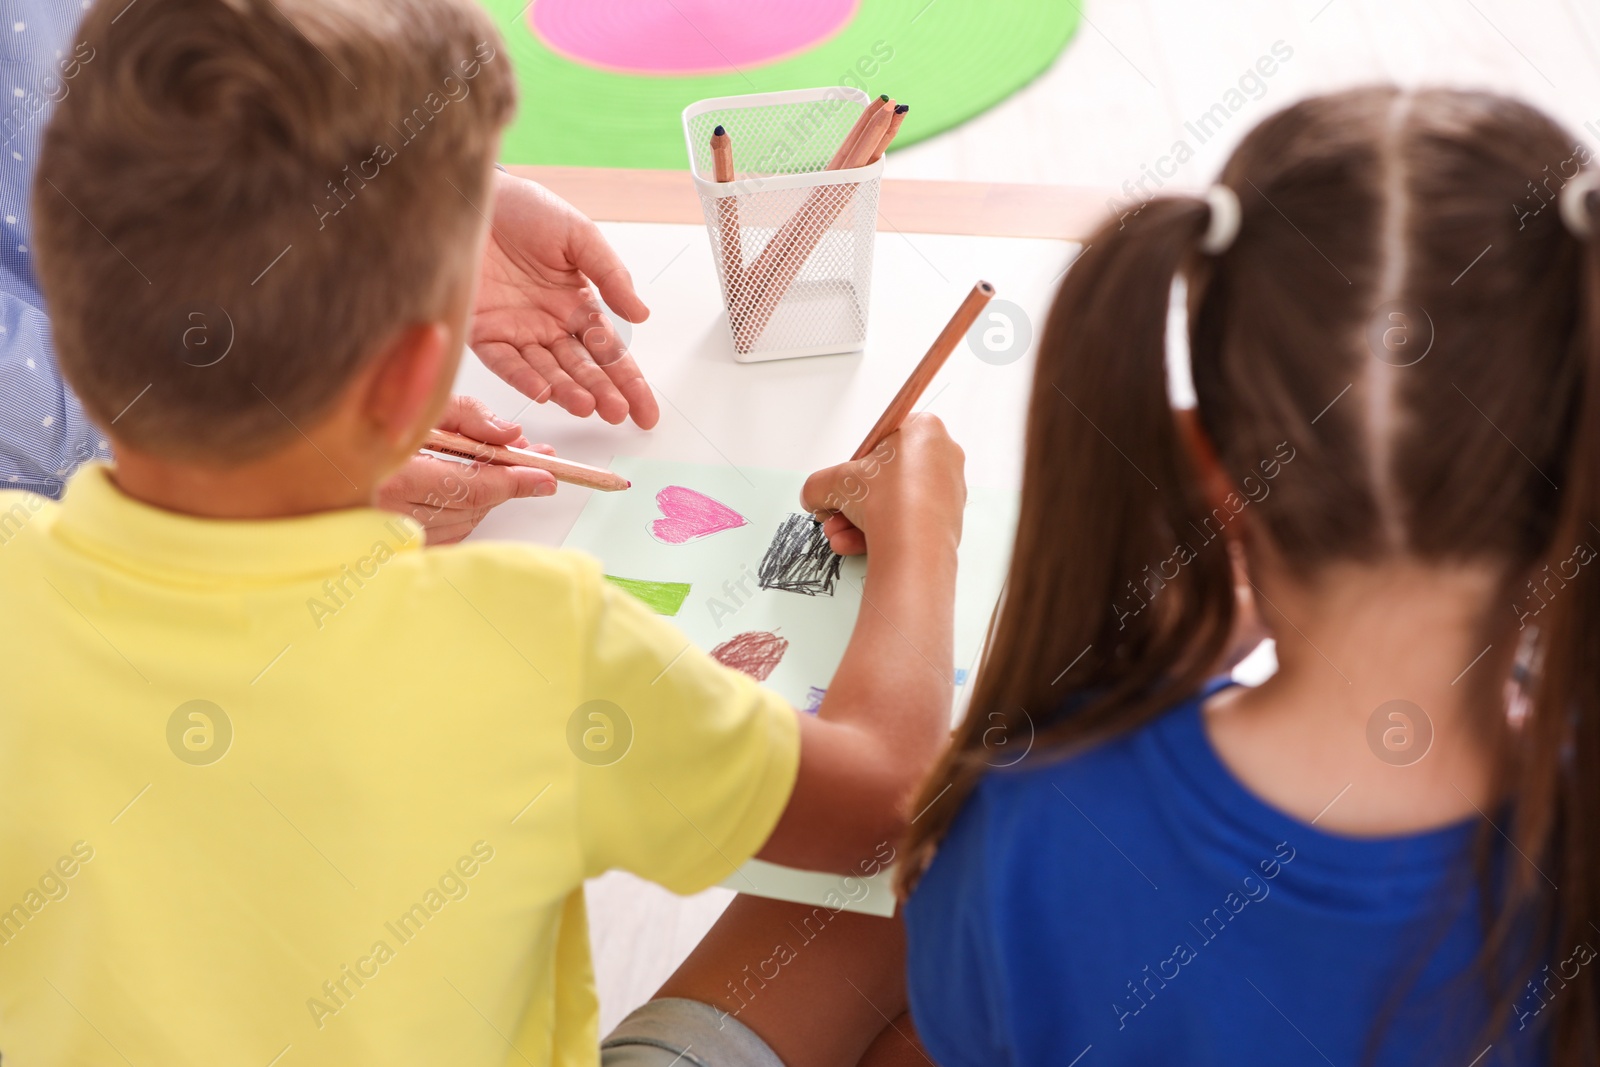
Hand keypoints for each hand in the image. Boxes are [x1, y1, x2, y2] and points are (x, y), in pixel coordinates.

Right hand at [376, 395, 556, 544]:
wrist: (314, 445)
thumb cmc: (361, 416)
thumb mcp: (415, 399)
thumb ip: (466, 414)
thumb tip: (509, 434)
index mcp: (388, 475)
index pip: (469, 486)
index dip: (514, 480)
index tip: (546, 473)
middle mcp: (383, 513)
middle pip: (470, 507)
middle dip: (509, 484)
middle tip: (535, 462)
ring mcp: (383, 535)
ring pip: (461, 524)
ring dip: (488, 499)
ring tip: (505, 467)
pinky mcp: (385, 546)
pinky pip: (441, 535)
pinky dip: (462, 513)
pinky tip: (469, 487)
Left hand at [472, 170, 658, 427]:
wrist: (470, 197)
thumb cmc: (524, 209)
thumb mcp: (579, 236)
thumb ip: (611, 275)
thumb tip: (641, 315)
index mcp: (577, 304)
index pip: (609, 351)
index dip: (629, 381)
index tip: (646, 412)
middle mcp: (549, 324)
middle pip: (582, 368)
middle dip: (603, 392)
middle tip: (618, 413)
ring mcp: (517, 331)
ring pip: (548, 370)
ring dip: (567, 391)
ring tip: (587, 406)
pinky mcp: (482, 331)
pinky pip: (505, 361)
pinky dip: (524, 378)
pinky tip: (545, 392)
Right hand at [800, 414, 966, 556]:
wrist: (914, 545)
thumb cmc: (886, 499)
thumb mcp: (834, 481)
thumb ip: (818, 485)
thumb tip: (812, 497)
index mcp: (925, 429)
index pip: (884, 438)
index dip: (858, 461)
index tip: (844, 478)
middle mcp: (944, 455)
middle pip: (887, 475)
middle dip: (853, 498)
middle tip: (834, 510)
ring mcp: (949, 490)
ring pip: (895, 502)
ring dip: (859, 519)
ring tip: (837, 534)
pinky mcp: (948, 520)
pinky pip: (908, 520)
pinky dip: (881, 531)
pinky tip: (851, 544)